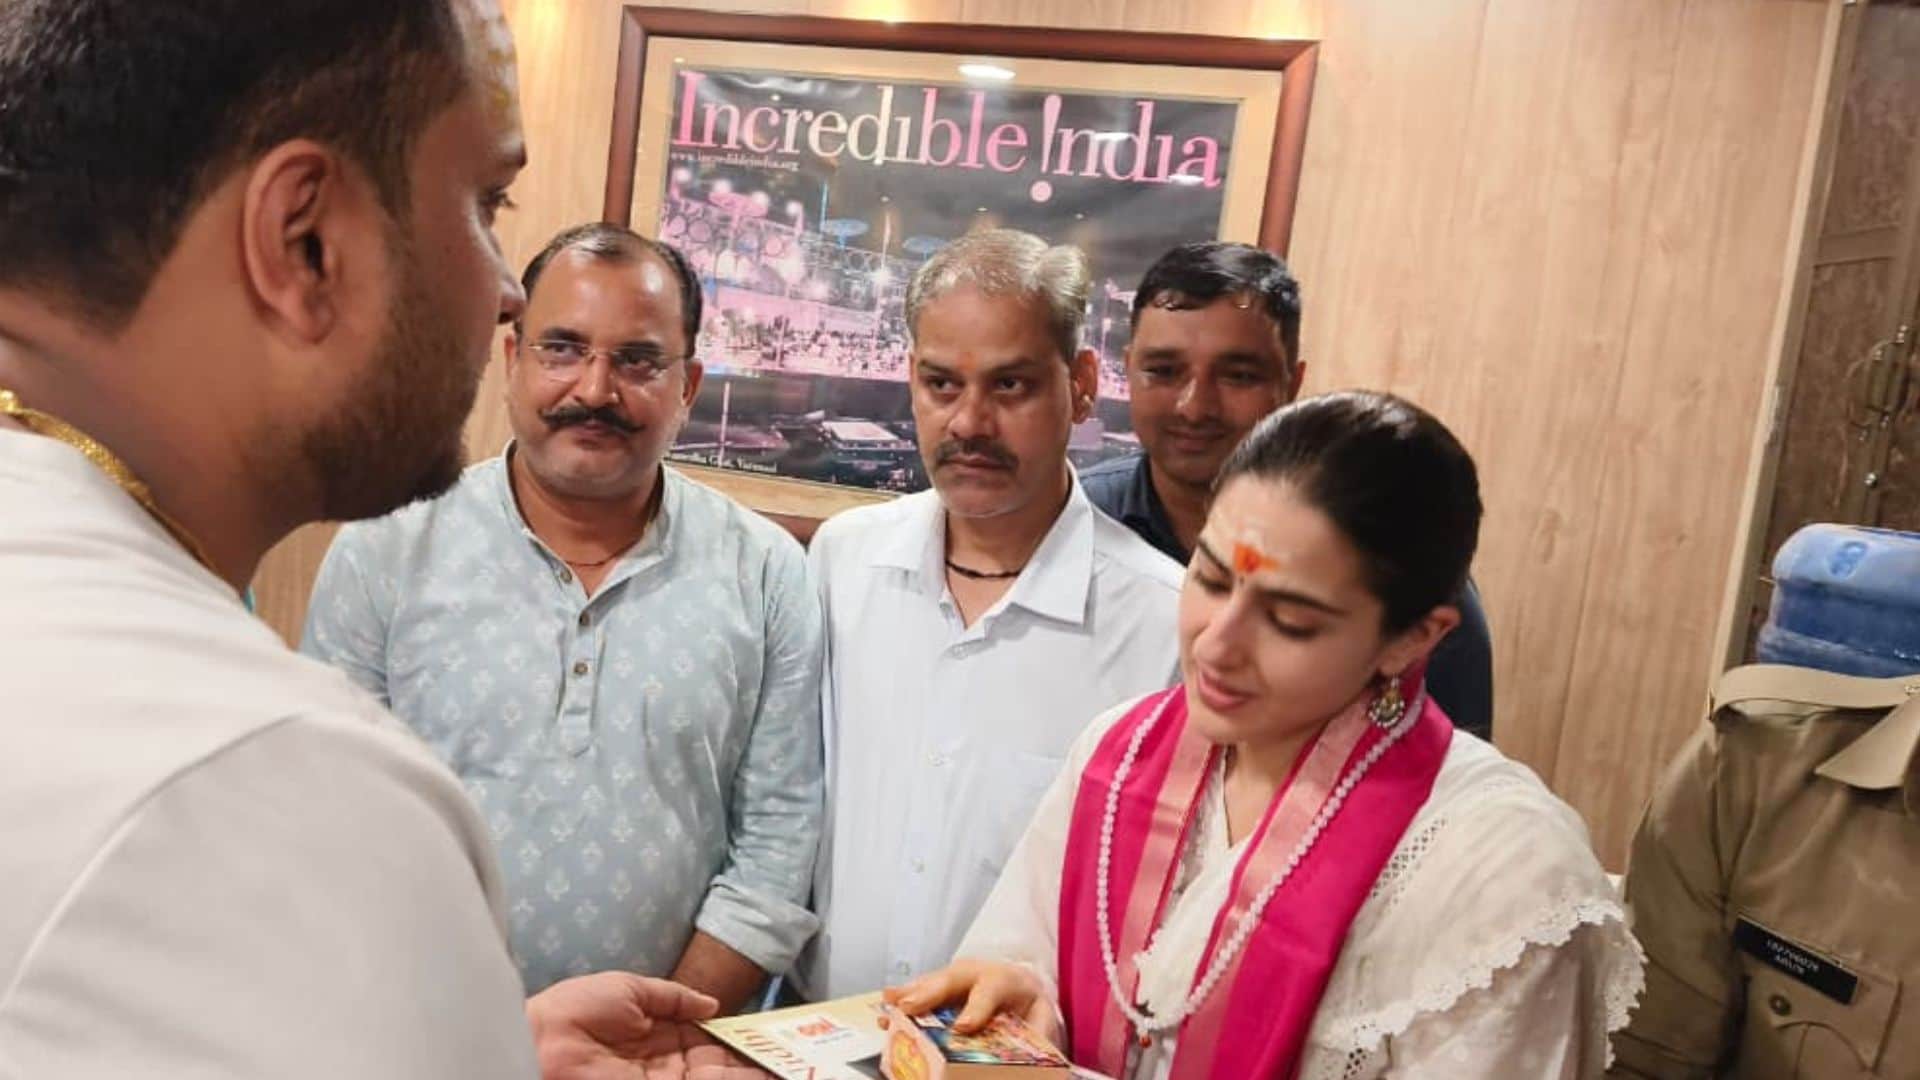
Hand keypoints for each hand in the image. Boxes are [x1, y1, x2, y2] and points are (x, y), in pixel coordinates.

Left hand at [526, 971, 769, 1078]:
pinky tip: (761, 1076)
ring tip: (787, 1069)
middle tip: (790, 1057)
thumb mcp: (629, 989)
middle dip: (751, 1061)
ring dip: (750, 1075)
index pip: (706, 1038)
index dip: (735, 1036)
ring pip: (717, 1079)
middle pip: (718, 1064)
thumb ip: (673, 997)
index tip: (767, 1034)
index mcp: (656, 1033)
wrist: (541, 1044)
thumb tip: (713, 1005)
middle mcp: (665, 1063)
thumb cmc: (578, 1010)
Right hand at [884, 958, 1061, 1045]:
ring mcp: (957, 977)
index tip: (962, 1027)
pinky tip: (887, 1005)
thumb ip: (1037, 1037)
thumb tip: (1031, 1064)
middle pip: (953, 979)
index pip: (991, 989)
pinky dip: (903, 998)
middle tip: (910, 1008)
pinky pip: (920, 990)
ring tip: (890, 1003)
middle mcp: (978, 972)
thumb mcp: (1042, 1022)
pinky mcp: (942, 985)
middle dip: (930, 993)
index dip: (976, 1009)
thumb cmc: (1030, 1008)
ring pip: (932, 981)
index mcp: (1007, 980)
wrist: (1025, 988)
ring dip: (909, 993)